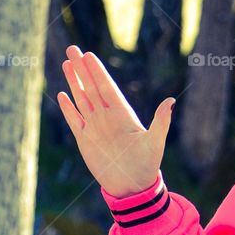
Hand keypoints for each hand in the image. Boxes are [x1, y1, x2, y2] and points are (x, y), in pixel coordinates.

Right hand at [57, 45, 175, 197]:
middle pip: (92, 87)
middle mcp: (107, 117)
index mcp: (122, 114)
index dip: (97, 71)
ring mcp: (95, 127)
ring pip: (82, 99)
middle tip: (73, 48)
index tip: (88, 55)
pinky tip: (62, 95)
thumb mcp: (155, 142)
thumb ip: (161, 121)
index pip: (107, 87)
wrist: (131, 186)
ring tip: (66, 64)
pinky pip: (75, 120)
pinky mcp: (85, 140)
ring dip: (74, 82)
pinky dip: (68, 108)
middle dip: (82, 68)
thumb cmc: (147, 165)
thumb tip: (171, 100)